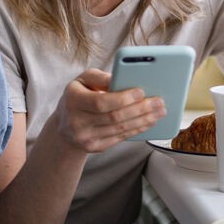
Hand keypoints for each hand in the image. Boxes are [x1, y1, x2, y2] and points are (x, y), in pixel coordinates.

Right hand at [49, 69, 166, 152]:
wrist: (63, 126)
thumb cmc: (78, 96)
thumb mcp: (83, 80)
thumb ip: (101, 77)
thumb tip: (122, 78)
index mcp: (73, 100)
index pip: (101, 102)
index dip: (123, 98)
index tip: (141, 91)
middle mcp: (77, 121)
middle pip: (115, 117)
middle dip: (140, 109)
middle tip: (159, 102)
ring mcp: (85, 137)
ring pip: (120, 129)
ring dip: (144, 120)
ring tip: (159, 111)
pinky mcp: (94, 147)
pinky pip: (120, 138)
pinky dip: (137, 129)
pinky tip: (149, 121)